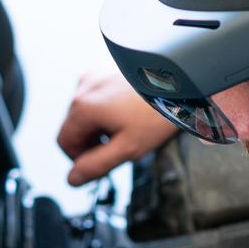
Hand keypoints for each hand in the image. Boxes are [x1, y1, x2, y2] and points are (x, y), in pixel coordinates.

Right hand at [57, 71, 178, 184]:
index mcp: (83, 106)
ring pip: (88, 111)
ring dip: (103, 125)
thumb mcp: (128, 148)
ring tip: (131, 128)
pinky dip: (110, 109)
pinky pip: (100, 96)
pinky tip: (133, 112)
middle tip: (123, 145)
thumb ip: (97, 165)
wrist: (184, 81)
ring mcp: (98, 75)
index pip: (64, 142)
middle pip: (75, 126)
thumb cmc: (158, 112)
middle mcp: (85, 86)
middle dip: (94, 140)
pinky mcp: (110, 69)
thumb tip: (73, 178)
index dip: (81, 158)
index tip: (103, 162)